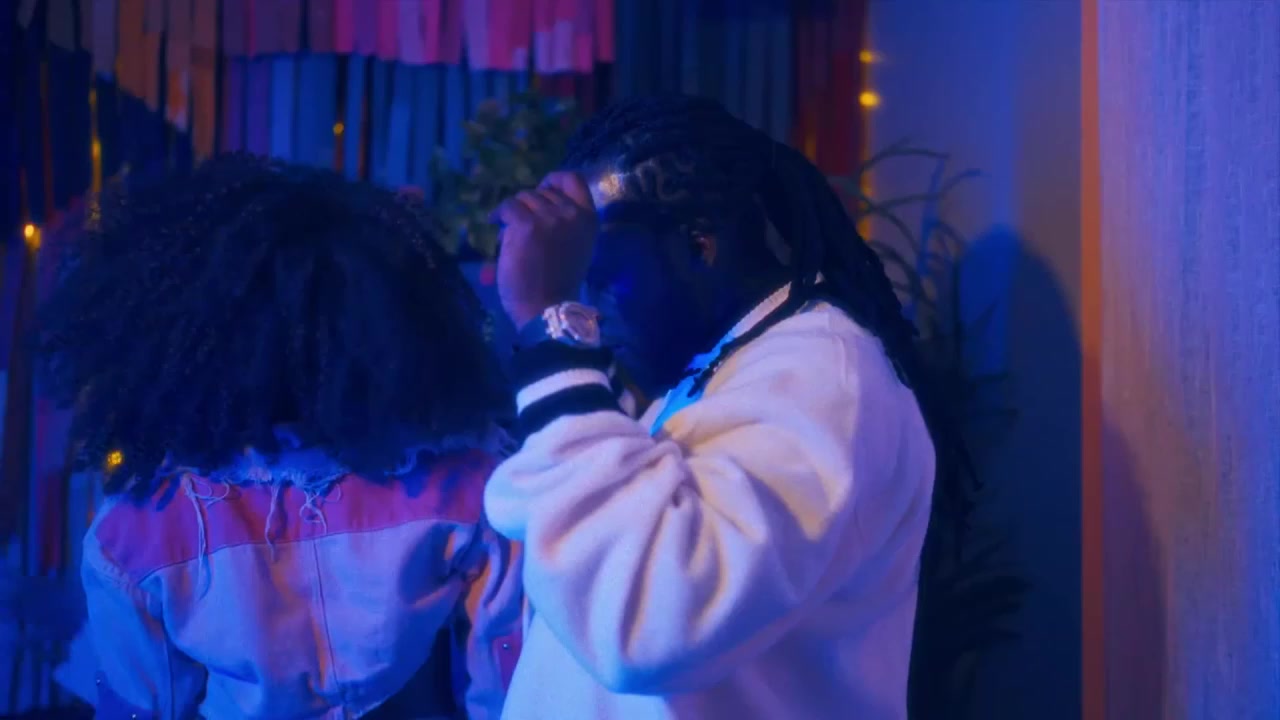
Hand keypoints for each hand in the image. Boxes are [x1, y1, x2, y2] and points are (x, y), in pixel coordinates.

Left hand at [493, 171, 597, 327]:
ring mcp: (549, 218)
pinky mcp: (526, 225)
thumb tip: (533, 207)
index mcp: (588, 220)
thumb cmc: (558, 285)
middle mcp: (572, 214)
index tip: (543, 189)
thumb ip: (564, 224)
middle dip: (529, 204)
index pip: (574, 180)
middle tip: (520, 224)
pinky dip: (499, 214)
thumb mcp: (575, 247)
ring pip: (523, 197)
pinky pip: (508, 207)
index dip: (555, 180)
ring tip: (509, 232)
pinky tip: (495, 223)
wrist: (547, 308)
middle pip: (543, 191)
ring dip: (514, 212)